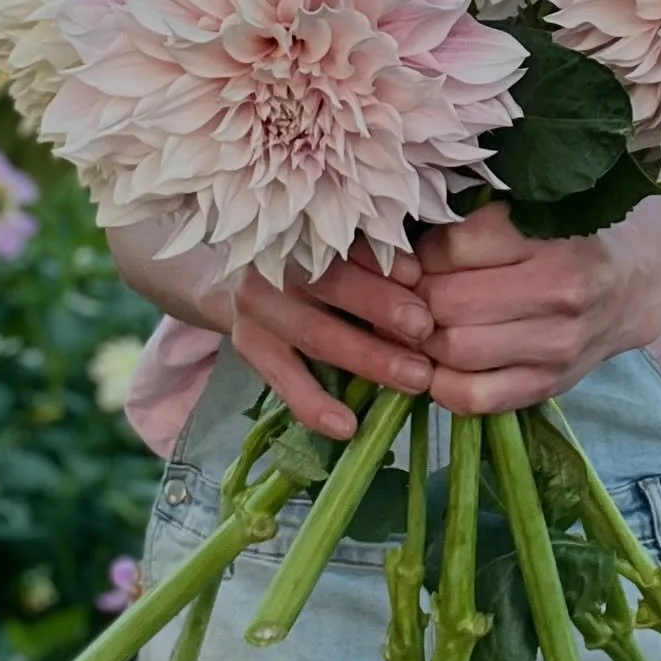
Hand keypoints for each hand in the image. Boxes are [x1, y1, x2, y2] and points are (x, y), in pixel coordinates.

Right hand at [230, 242, 435, 438]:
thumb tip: (419, 276)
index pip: (346, 244)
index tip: (420, 276)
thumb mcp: (339, 252)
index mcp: (305, 234)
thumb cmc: (312, 264)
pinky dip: (315, 405)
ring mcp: (257, 308)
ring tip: (415, 379)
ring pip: (315, 334)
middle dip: (381, 308)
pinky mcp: (249, 346)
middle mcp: (276, 265)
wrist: (234, 282)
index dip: (383, 261)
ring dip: (368, 359)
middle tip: (425, 330)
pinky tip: (347, 426)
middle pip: (331, 286)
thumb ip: (374, 259)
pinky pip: (284, 381)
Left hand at [414, 196, 660, 417]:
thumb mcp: (539, 207)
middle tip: (410, 288)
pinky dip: (440, 382)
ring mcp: (556, 348)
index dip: (422, 249)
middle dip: (415, 296)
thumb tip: (404, 238)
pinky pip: (474, 399)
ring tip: (422, 320)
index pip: (453, 247)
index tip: (421, 249)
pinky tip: (438, 360)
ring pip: (453, 351)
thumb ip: (480, 217)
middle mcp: (560, 296)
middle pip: (446, 304)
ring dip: (422, 339)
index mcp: (554, 240)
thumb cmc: (578, 232)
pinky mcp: (549, 386)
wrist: (641, 280)